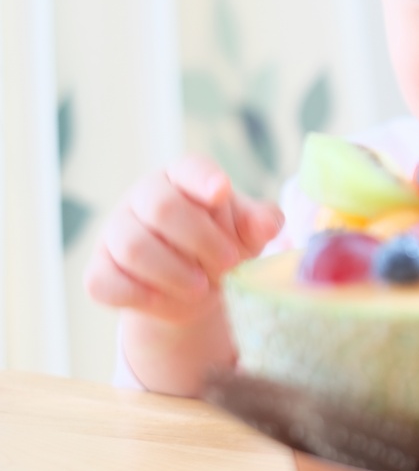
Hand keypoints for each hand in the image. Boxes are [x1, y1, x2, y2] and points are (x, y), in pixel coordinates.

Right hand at [85, 155, 282, 324]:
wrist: (192, 290)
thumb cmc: (222, 246)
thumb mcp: (247, 233)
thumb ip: (260, 223)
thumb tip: (268, 224)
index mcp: (183, 179)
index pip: (190, 168)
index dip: (204, 178)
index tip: (222, 192)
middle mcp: (143, 198)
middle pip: (161, 208)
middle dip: (200, 240)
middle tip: (228, 264)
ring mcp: (115, 232)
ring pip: (133, 248)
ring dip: (173, 273)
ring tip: (202, 288)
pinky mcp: (98, 270)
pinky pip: (104, 282)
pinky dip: (140, 297)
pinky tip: (167, 302)